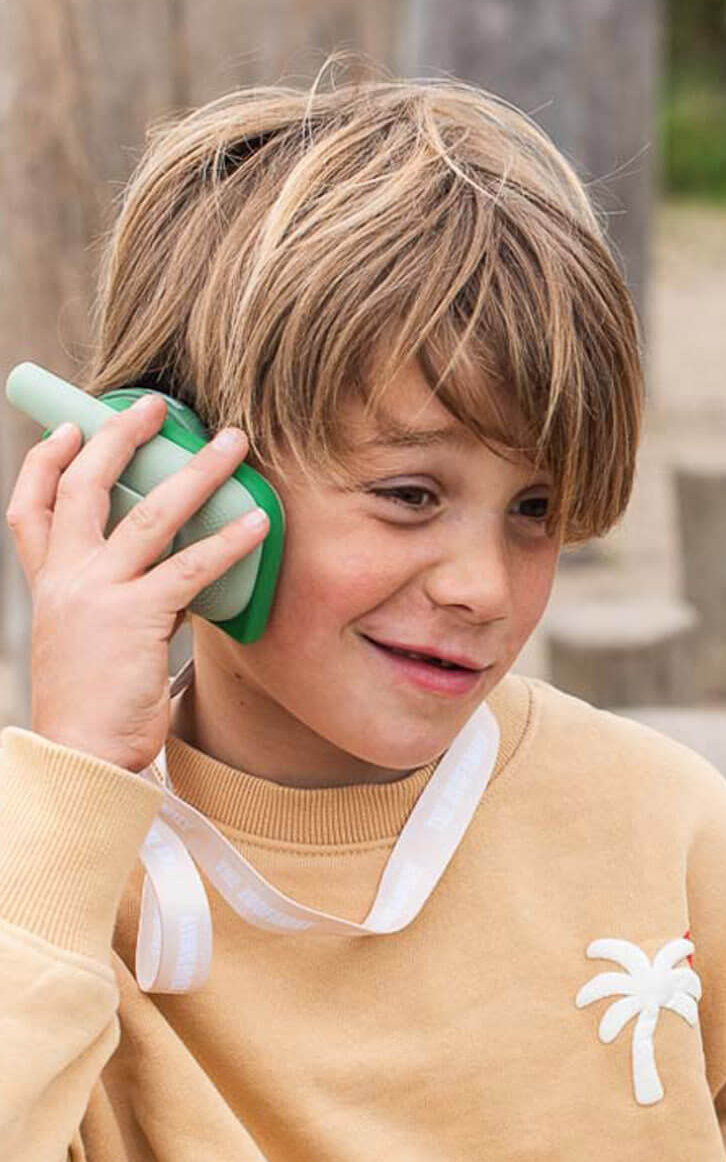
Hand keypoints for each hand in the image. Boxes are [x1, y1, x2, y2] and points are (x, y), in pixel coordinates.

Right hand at [6, 394, 269, 771]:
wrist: (81, 755)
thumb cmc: (96, 705)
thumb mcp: (92, 642)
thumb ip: (121, 602)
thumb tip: (174, 584)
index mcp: (47, 584)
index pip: (30, 509)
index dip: (45, 465)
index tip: (66, 431)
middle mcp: (66, 580)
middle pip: (86, 489)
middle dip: (119, 439)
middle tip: (158, 405)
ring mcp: (98, 595)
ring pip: (149, 515)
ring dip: (195, 473)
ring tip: (232, 444)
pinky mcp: (136, 618)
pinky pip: (191, 568)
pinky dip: (228, 542)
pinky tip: (259, 523)